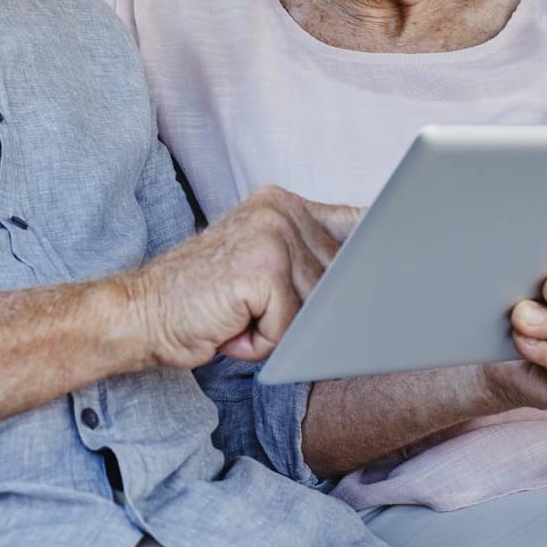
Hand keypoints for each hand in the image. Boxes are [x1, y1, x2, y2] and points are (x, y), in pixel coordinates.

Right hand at [128, 186, 360, 368]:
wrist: (140, 314)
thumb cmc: (201, 302)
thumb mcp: (260, 269)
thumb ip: (309, 262)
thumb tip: (373, 280)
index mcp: (282, 203)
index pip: (356, 223)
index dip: (379, 253)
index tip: (406, 264)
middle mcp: (280, 210)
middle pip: (340, 279)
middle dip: (310, 314)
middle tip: (257, 317)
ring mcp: (272, 235)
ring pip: (317, 308)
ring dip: (280, 330)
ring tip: (238, 320)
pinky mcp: (263, 270)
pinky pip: (291, 327)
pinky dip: (261, 343)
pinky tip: (229, 328)